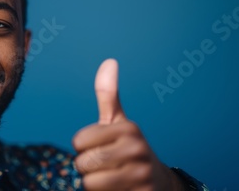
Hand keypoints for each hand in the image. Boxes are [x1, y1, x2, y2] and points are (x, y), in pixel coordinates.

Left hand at [72, 59, 183, 190]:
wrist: (159, 183)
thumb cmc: (129, 150)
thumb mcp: (119, 122)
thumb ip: (109, 95)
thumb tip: (109, 61)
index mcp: (128, 129)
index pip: (79, 141)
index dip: (83, 147)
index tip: (99, 147)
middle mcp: (137, 150)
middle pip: (83, 163)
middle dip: (87, 167)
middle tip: (105, 165)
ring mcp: (140, 176)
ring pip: (89, 183)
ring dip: (94, 184)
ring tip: (111, 177)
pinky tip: (118, 189)